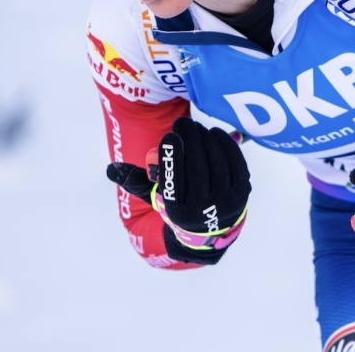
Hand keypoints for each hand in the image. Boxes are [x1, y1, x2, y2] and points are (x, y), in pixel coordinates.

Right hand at [106, 117, 250, 264]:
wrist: (211, 230)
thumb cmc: (178, 206)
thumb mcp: (155, 199)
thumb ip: (136, 182)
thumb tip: (112, 169)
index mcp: (178, 212)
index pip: (173, 180)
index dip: (171, 155)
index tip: (169, 136)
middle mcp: (203, 209)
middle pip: (197, 166)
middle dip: (189, 139)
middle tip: (182, 123)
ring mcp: (226, 200)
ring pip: (216, 161)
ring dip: (205, 138)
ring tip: (195, 128)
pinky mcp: (242, 192)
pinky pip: (235, 162)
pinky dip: (225, 144)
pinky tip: (214, 132)